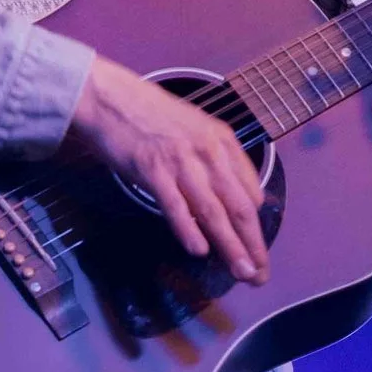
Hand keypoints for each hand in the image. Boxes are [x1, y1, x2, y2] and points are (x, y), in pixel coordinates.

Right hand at [66, 57, 269, 283]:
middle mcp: (208, 151)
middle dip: (252, 244)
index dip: (256, 225)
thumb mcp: (195, 129)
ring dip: (230, 245)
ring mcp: (180, 161)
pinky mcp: (152, 169)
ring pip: (213, 211)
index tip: (256, 249)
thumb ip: (215, 161)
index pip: (250, 190)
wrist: (112, 97)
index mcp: (222, 140)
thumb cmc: (152, 115)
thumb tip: (230, 199)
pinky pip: (176, 205)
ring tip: (241, 271)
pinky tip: (199, 250)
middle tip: (259, 274)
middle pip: (238, 206)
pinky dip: (188, 230)